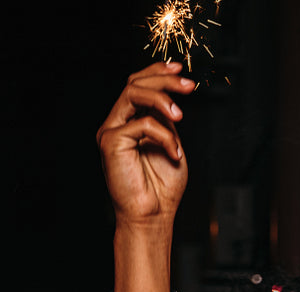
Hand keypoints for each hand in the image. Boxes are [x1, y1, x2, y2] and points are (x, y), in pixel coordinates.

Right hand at [98, 62, 193, 228]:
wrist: (152, 215)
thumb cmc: (161, 187)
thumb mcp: (170, 142)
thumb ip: (165, 119)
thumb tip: (171, 93)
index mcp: (128, 123)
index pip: (137, 85)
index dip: (157, 71)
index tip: (180, 70)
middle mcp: (116, 125)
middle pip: (134, 82)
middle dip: (164, 78)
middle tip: (189, 86)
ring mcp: (110, 132)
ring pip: (133, 92)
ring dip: (162, 97)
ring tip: (181, 116)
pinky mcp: (111, 143)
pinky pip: (142, 123)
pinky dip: (164, 135)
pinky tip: (174, 152)